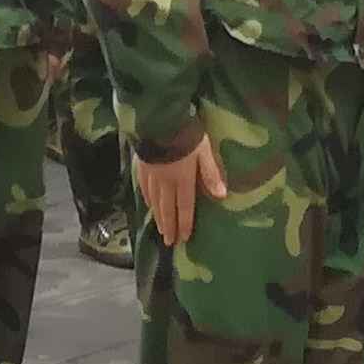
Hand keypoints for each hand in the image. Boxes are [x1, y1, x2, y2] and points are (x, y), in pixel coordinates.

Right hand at [139, 134, 227, 248]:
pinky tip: (148, 204)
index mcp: (183, 179)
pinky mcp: (142, 166)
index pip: (185, 206)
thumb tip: (222, 196)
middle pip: (168, 208)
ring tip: (160, 228)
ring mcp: (152, 175)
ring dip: (158, 216)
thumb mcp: (204, 151)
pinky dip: (147, 199)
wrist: (160, 120)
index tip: (184, 238)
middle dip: (170, 226)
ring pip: (155, 201)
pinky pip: (143, 188)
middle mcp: (166, 182)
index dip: (185, 223)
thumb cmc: (186, 135)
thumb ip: (211, 173)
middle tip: (169, 242)